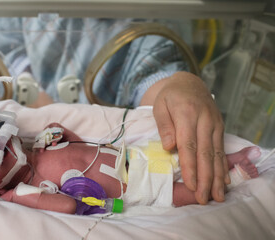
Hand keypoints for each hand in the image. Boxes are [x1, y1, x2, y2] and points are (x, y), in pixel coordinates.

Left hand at [140, 71, 229, 203]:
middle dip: (206, 178)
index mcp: (187, 114)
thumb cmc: (170, 97)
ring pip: (217, 154)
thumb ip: (164, 126)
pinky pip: (222, 149)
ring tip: (217, 196)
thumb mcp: (160, 106)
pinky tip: (225, 180)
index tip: (191, 185)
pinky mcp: (220, 127)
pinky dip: (223, 166)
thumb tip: (169, 147)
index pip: (189, 145)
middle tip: (204, 198)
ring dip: (217, 177)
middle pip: (206, 153)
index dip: (190, 167)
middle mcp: (205, 120)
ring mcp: (215, 124)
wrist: (189, 82)